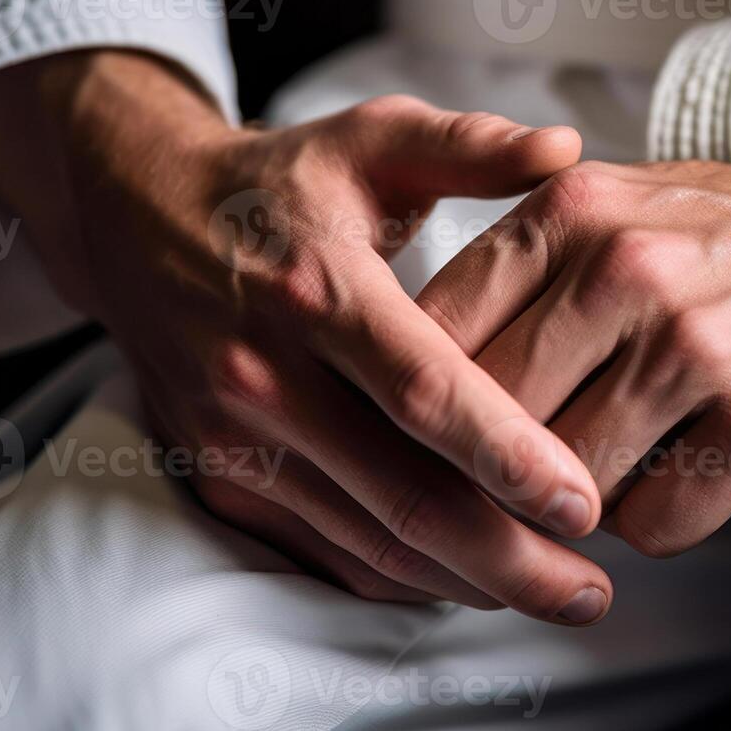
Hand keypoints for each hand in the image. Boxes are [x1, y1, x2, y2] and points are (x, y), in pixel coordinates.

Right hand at [0, 50, 611, 624]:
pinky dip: (404, 579)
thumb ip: (469, 145)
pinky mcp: (221, 479)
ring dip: (467, 582)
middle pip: (403, 497)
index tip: (586, 505)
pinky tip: (472, 576)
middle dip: (509, 559)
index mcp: (318, 287)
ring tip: (556, 589)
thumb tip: (566, 145)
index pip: (424, 391)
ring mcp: (236, 440)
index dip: (509, 457)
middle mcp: (266, 375)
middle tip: (592, 592)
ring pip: (367, 545)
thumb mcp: (371, 138)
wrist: (137, 221)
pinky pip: (325, 552)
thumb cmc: (279, 184)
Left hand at [417, 151, 730, 557]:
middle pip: (492, 422)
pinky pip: (651, 525)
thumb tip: (423, 357)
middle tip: (522, 473)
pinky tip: (691, 472)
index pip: (437, 333)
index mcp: (577, 211)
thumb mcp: (627, 206)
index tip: (429, 434)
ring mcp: (694, 353)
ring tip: (628, 459)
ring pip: (564, 485)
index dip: (422, 402)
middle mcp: (627, 274)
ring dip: (584, 496)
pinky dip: (660, 519)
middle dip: (497, 465)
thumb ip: (527, 262)